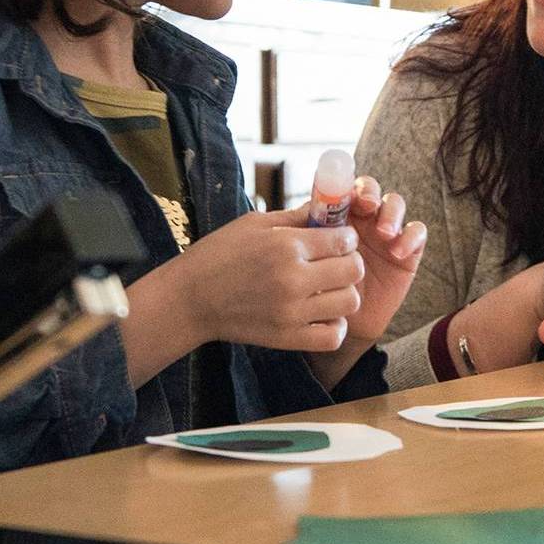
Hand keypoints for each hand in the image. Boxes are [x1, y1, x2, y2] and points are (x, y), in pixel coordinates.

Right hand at [177, 205, 366, 352]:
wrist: (190, 299)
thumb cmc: (219, 254)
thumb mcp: (254, 224)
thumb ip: (295, 217)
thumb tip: (326, 205)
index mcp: (286, 245)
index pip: (344, 240)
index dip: (346, 237)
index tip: (338, 239)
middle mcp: (293, 278)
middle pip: (353, 270)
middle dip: (351, 262)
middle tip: (336, 262)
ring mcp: (291, 312)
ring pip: (349, 302)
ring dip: (345, 293)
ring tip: (329, 288)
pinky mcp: (286, 338)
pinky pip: (332, 336)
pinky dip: (335, 326)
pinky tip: (322, 314)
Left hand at [318, 175, 425, 343]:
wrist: (337, 320)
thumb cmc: (316, 286)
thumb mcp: (306, 261)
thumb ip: (305, 235)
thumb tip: (305, 210)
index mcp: (337, 214)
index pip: (344, 187)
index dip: (346, 183)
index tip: (344, 195)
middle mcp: (362, 219)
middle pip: (371, 189)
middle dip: (370, 192)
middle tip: (366, 206)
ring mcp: (386, 233)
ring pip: (395, 204)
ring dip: (391, 213)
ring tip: (384, 233)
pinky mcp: (408, 250)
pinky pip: (417, 232)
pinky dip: (410, 236)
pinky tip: (398, 252)